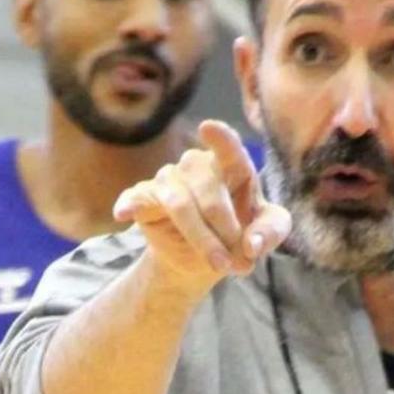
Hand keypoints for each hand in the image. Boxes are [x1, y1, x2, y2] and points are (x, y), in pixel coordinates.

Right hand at [112, 120, 291, 290]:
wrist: (202, 261)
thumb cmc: (238, 236)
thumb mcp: (264, 236)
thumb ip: (270, 233)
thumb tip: (251, 245)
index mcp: (231, 166)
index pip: (228, 147)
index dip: (220, 138)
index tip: (207, 128)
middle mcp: (197, 165)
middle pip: (208, 189)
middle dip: (224, 228)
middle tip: (235, 261)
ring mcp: (168, 178)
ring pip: (179, 203)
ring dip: (200, 237)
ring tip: (218, 265)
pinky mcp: (144, 197)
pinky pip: (136, 198)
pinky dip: (131, 205)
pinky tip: (123, 214)